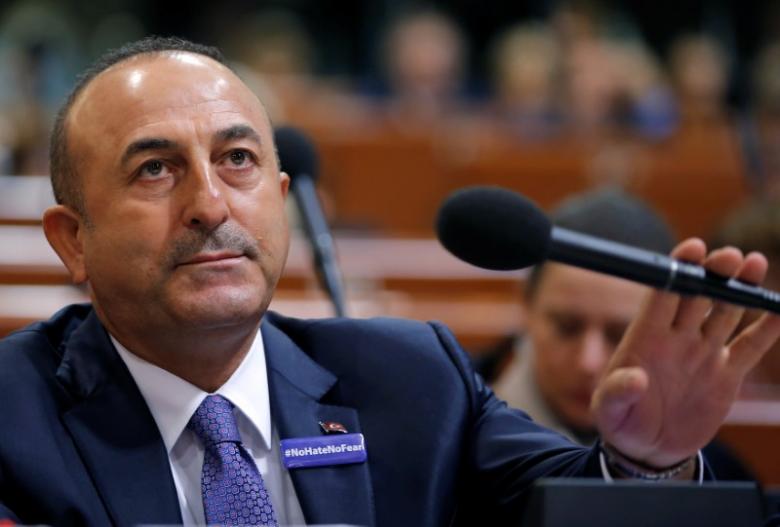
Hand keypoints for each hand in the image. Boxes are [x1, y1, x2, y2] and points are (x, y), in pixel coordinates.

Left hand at [591, 238, 779, 467]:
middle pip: (697, 295)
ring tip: (754, 264)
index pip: (662, 294)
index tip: (692, 247)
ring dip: (740, 288)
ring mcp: (703, 352)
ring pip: (725, 311)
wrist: (647, 448)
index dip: (677, 269)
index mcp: (646, 337)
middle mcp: (677, 337)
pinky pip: (751, 345)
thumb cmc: (621, 422)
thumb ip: (617, 392)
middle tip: (729, 257)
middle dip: (712, 272)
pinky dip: (768, 328)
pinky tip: (779, 308)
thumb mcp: (609, 411)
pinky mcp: (726, 373)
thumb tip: (634, 378)